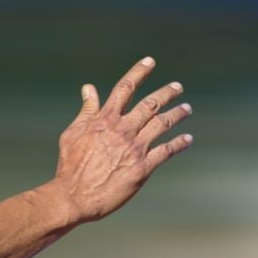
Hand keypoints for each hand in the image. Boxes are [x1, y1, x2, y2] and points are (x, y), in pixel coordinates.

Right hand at [48, 56, 194, 222]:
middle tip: (178, 87)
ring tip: (187, 109)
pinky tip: (187, 139)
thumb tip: (89, 88)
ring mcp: (134, 148)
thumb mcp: (73, 133)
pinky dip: (179, 143)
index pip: (125, 88)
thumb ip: (86, 110)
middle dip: (167, 92)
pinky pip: (166, 151)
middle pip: (151, 104)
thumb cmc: (70, 165)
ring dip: (177, 114)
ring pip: (162, 124)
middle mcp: (123, 130)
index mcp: (105, 120)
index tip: (150, 61)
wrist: (74, 196)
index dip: (139, 72)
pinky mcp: (142, 168)